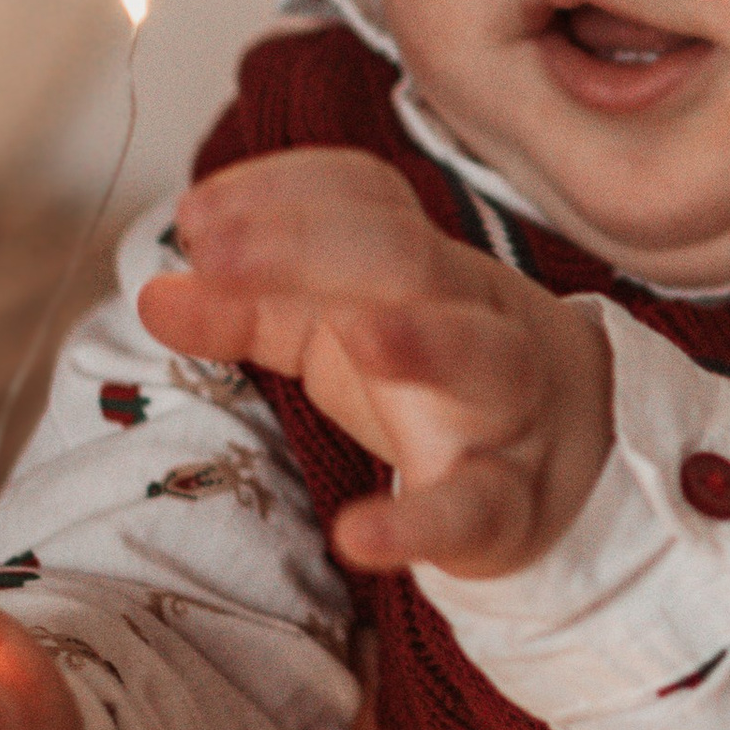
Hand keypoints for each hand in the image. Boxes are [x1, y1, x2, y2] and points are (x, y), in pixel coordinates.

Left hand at [141, 148, 612, 578]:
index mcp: (426, 265)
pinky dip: (419, 524)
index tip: (195, 216)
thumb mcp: (337, 330)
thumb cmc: (437, 375)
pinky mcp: (505, 504)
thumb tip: (156, 294)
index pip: (366, 197)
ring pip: (483, 358)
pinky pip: (475, 507)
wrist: (573, 454)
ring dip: (423, 339)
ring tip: (356, 332)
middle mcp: (472, 317)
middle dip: (313, 245)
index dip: (283, 193)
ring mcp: (502, 407)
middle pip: (411, 259)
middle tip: (217, 252)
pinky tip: (355, 537)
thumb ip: (247, 311)